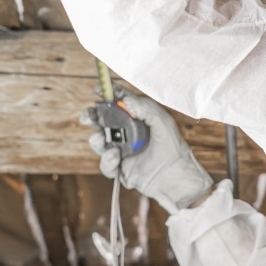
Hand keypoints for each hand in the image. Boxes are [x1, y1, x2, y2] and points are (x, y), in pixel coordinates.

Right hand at [83, 90, 212, 215]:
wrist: (177, 176)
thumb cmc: (174, 147)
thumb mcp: (162, 122)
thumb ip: (145, 108)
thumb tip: (125, 100)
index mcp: (137, 120)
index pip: (119, 104)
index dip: (108, 95)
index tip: (98, 89)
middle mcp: (127, 134)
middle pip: (103, 122)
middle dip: (92, 117)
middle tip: (88, 116)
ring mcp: (122, 152)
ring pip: (100, 143)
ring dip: (96, 139)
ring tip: (100, 138)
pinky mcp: (121, 170)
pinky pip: (106, 165)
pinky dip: (107, 160)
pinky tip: (116, 156)